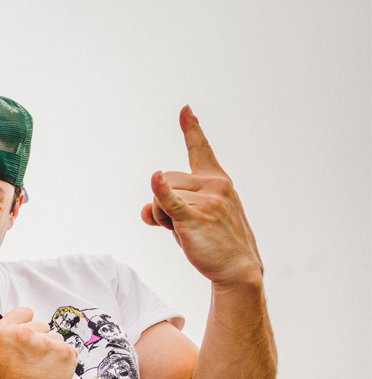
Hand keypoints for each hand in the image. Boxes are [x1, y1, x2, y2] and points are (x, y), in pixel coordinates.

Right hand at [0, 307, 78, 378]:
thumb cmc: (7, 376)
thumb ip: (8, 329)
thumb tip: (26, 317)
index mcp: (3, 330)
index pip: (25, 312)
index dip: (25, 324)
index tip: (24, 339)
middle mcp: (24, 333)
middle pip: (42, 324)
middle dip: (39, 338)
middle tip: (30, 358)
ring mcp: (46, 342)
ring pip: (56, 337)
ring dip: (51, 350)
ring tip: (40, 367)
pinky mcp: (65, 353)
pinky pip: (68, 349)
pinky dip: (62, 360)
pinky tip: (51, 371)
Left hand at [141, 106, 262, 286]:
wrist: (236, 268)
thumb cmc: (214, 243)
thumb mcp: (194, 218)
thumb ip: (169, 207)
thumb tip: (143, 210)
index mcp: (218, 181)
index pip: (202, 150)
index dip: (191, 130)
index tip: (184, 110)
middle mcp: (215, 185)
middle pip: (166, 180)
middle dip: (163, 204)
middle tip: (183, 225)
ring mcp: (207, 200)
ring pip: (160, 196)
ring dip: (161, 217)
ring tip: (186, 232)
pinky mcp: (195, 217)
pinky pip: (171, 200)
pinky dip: (160, 192)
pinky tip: (155, 180)